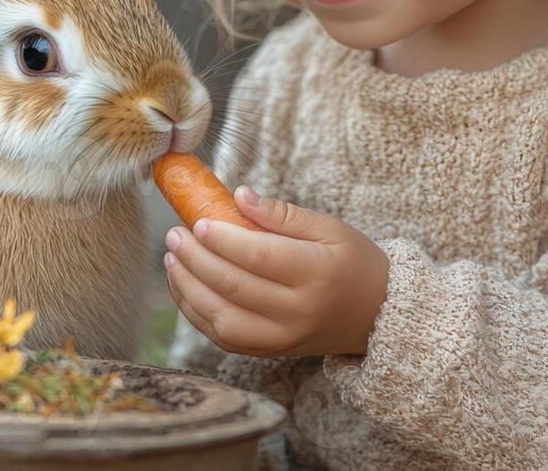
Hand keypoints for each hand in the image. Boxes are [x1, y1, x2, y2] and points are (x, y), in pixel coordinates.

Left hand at [164, 186, 389, 357]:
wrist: (376, 315)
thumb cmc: (352, 262)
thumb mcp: (329, 228)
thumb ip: (283, 214)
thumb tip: (239, 196)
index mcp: (317, 274)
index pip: (259, 257)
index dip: (222, 239)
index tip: (197, 222)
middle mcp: (298, 312)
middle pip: (233, 286)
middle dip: (195, 259)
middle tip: (174, 235)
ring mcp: (283, 338)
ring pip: (222, 319)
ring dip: (188, 289)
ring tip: (171, 259)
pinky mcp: (271, 352)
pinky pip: (224, 338)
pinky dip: (197, 314)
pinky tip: (184, 287)